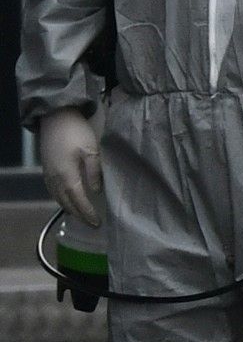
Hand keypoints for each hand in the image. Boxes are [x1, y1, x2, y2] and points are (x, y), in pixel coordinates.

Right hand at [32, 110, 99, 228]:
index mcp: (67, 175)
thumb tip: (97, 191)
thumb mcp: (91, 150)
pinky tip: (68, 200)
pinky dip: (61, 200)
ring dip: (69, 209)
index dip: (87, 213)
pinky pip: (53, 191)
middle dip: (79, 215)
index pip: (78, 200)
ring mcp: (48, 175)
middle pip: (66, 203)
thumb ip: (94, 171)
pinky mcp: (46, 169)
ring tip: (81, 216)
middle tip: (91, 224)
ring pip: (58, 198)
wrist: (55, 118)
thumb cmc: (77, 132)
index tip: (97, 223)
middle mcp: (54, 179)